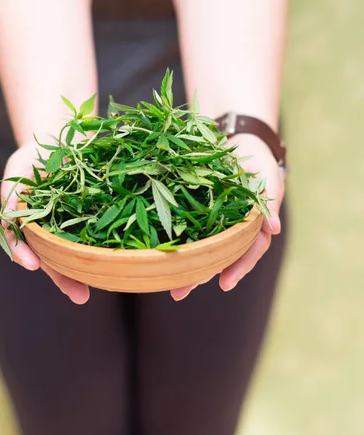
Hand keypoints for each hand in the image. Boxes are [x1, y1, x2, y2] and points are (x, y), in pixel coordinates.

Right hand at [1, 141, 89, 304]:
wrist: (58, 142)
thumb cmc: (32, 157)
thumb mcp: (18, 169)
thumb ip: (11, 194)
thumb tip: (6, 221)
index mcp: (26, 222)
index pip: (22, 243)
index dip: (24, 254)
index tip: (33, 264)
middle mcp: (46, 229)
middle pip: (51, 258)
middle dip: (64, 278)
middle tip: (79, 296)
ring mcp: (66, 226)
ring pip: (73, 253)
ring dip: (83, 272)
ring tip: (94, 291)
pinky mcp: (88, 216)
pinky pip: (93, 233)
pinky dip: (101, 247)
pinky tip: (115, 261)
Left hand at [170, 133, 284, 300]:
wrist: (240, 140)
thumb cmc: (259, 159)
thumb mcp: (268, 175)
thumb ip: (272, 199)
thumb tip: (275, 230)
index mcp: (253, 225)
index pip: (248, 250)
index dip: (238, 267)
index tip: (224, 284)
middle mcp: (234, 228)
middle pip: (220, 256)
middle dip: (201, 276)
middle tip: (179, 293)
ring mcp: (216, 221)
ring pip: (202, 248)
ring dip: (186, 266)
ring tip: (168, 285)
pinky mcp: (197, 211)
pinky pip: (188, 228)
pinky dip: (176, 241)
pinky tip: (160, 256)